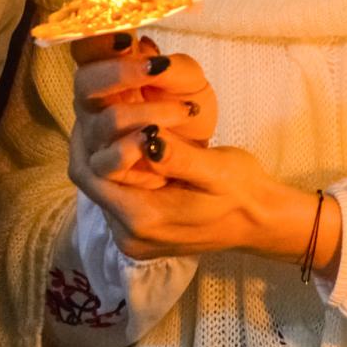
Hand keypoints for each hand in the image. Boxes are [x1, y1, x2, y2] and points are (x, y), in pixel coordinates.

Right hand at [68, 34, 215, 193]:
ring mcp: (92, 137)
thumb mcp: (191, 83)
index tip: (125, 38)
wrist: (196, 155)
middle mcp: (93, 102)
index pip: (86, 48)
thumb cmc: (185, 108)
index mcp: (108, 71)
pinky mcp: (98, 171)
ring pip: (107, 120)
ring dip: (150, 113)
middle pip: (84, 81)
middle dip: (120, 73)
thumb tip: (149, 53)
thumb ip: (172, 67)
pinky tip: (157, 144)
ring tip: (184, 112)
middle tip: (157, 68)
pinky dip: (137, 150)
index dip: (98, 40)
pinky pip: (107, 163)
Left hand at [83, 133, 337, 267]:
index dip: (86, 138)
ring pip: (100, 190)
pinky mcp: (140, 235)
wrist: (261, 222)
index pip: (90, 176)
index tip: (95, 106)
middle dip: (90, 144)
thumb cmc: (242, 192)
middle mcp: (130, 236)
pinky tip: (128, 148)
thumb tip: (144, 134)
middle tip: (99, 108)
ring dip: (101, 156)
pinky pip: (114, 199)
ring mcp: (133, 239)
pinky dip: (115, 172)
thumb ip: (178, 157)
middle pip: (89, 183)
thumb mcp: (217, 169)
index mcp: (144, 218)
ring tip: (112, 123)